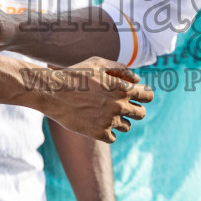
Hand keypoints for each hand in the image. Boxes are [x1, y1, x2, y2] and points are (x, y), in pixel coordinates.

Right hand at [34, 57, 151, 142]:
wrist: (53, 92)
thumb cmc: (75, 74)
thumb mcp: (98, 63)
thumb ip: (121, 69)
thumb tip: (137, 80)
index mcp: (122, 88)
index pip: (148, 96)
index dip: (144, 96)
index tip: (137, 97)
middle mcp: (119, 105)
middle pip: (141, 114)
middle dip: (134, 110)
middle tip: (120, 106)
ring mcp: (109, 120)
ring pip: (127, 127)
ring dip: (119, 121)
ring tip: (104, 113)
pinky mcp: (99, 133)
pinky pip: (112, 138)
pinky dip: (106, 132)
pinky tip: (96, 123)